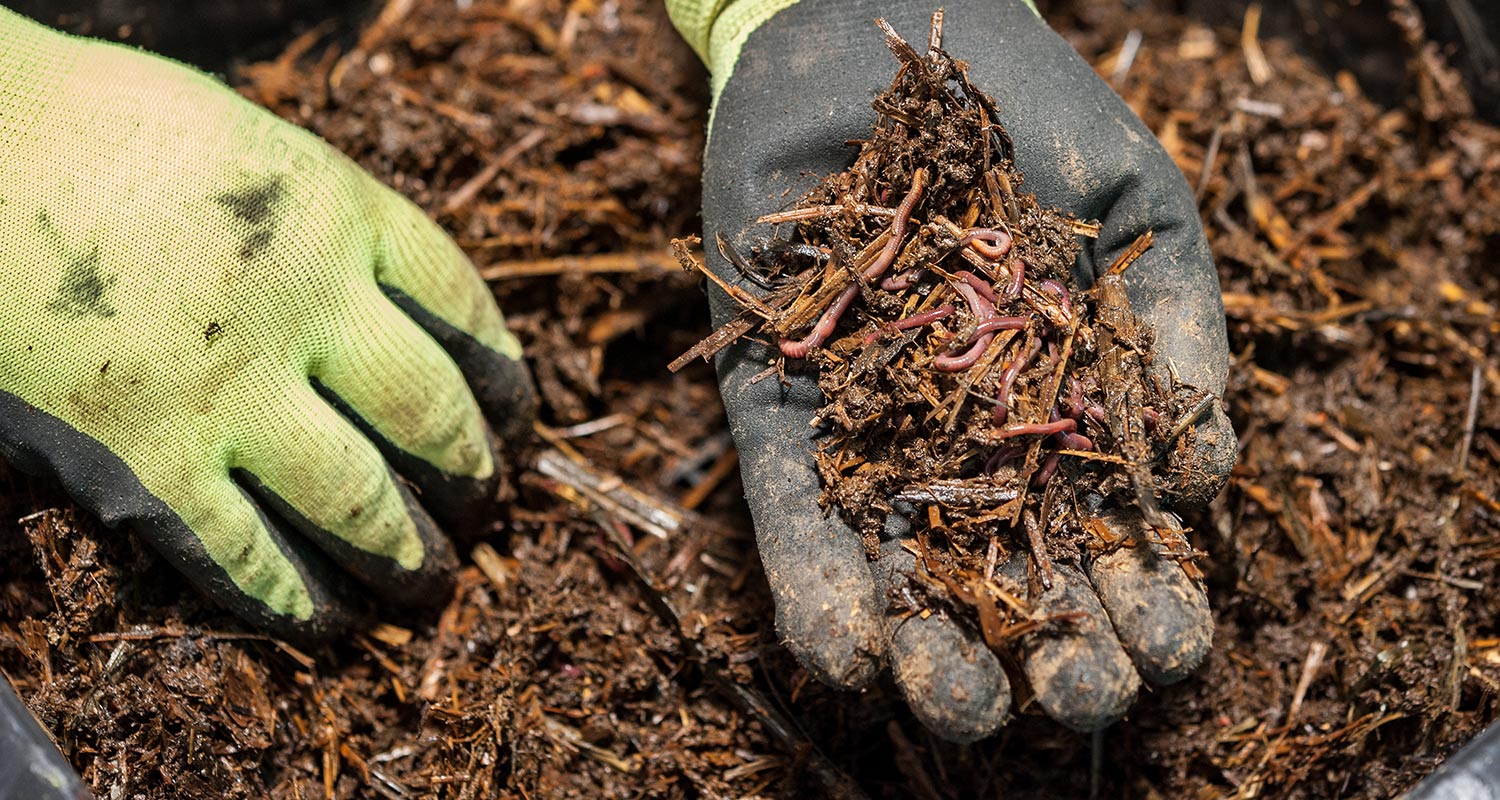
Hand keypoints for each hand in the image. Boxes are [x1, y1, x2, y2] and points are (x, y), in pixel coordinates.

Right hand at [0, 9, 535, 638]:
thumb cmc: (96, 129)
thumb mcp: (252, 149)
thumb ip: (327, 227)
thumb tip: (387, 308)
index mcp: (341, 214)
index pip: (463, 309)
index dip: (504, 377)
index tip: (519, 416)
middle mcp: (306, 307)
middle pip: (430, 414)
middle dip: (472, 474)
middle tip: (486, 507)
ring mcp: (229, 391)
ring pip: (359, 502)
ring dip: (405, 553)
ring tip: (429, 580)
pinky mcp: (145, 461)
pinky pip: (243, 555)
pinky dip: (292, 597)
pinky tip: (323, 621)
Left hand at [668, 0, 1235, 740]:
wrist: (880, 34)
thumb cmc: (1027, 115)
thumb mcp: (1136, 210)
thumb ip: (1180, 332)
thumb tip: (1206, 481)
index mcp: (1071, 415)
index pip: (1116, 540)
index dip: (1146, 604)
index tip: (1169, 642)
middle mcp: (972, 446)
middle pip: (1016, 582)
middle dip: (1052, 654)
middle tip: (1078, 691)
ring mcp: (874, 435)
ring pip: (905, 576)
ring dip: (935, 655)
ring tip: (964, 702)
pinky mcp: (779, 413)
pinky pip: (794, 517)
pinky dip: (817, 587)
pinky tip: (849, 651)